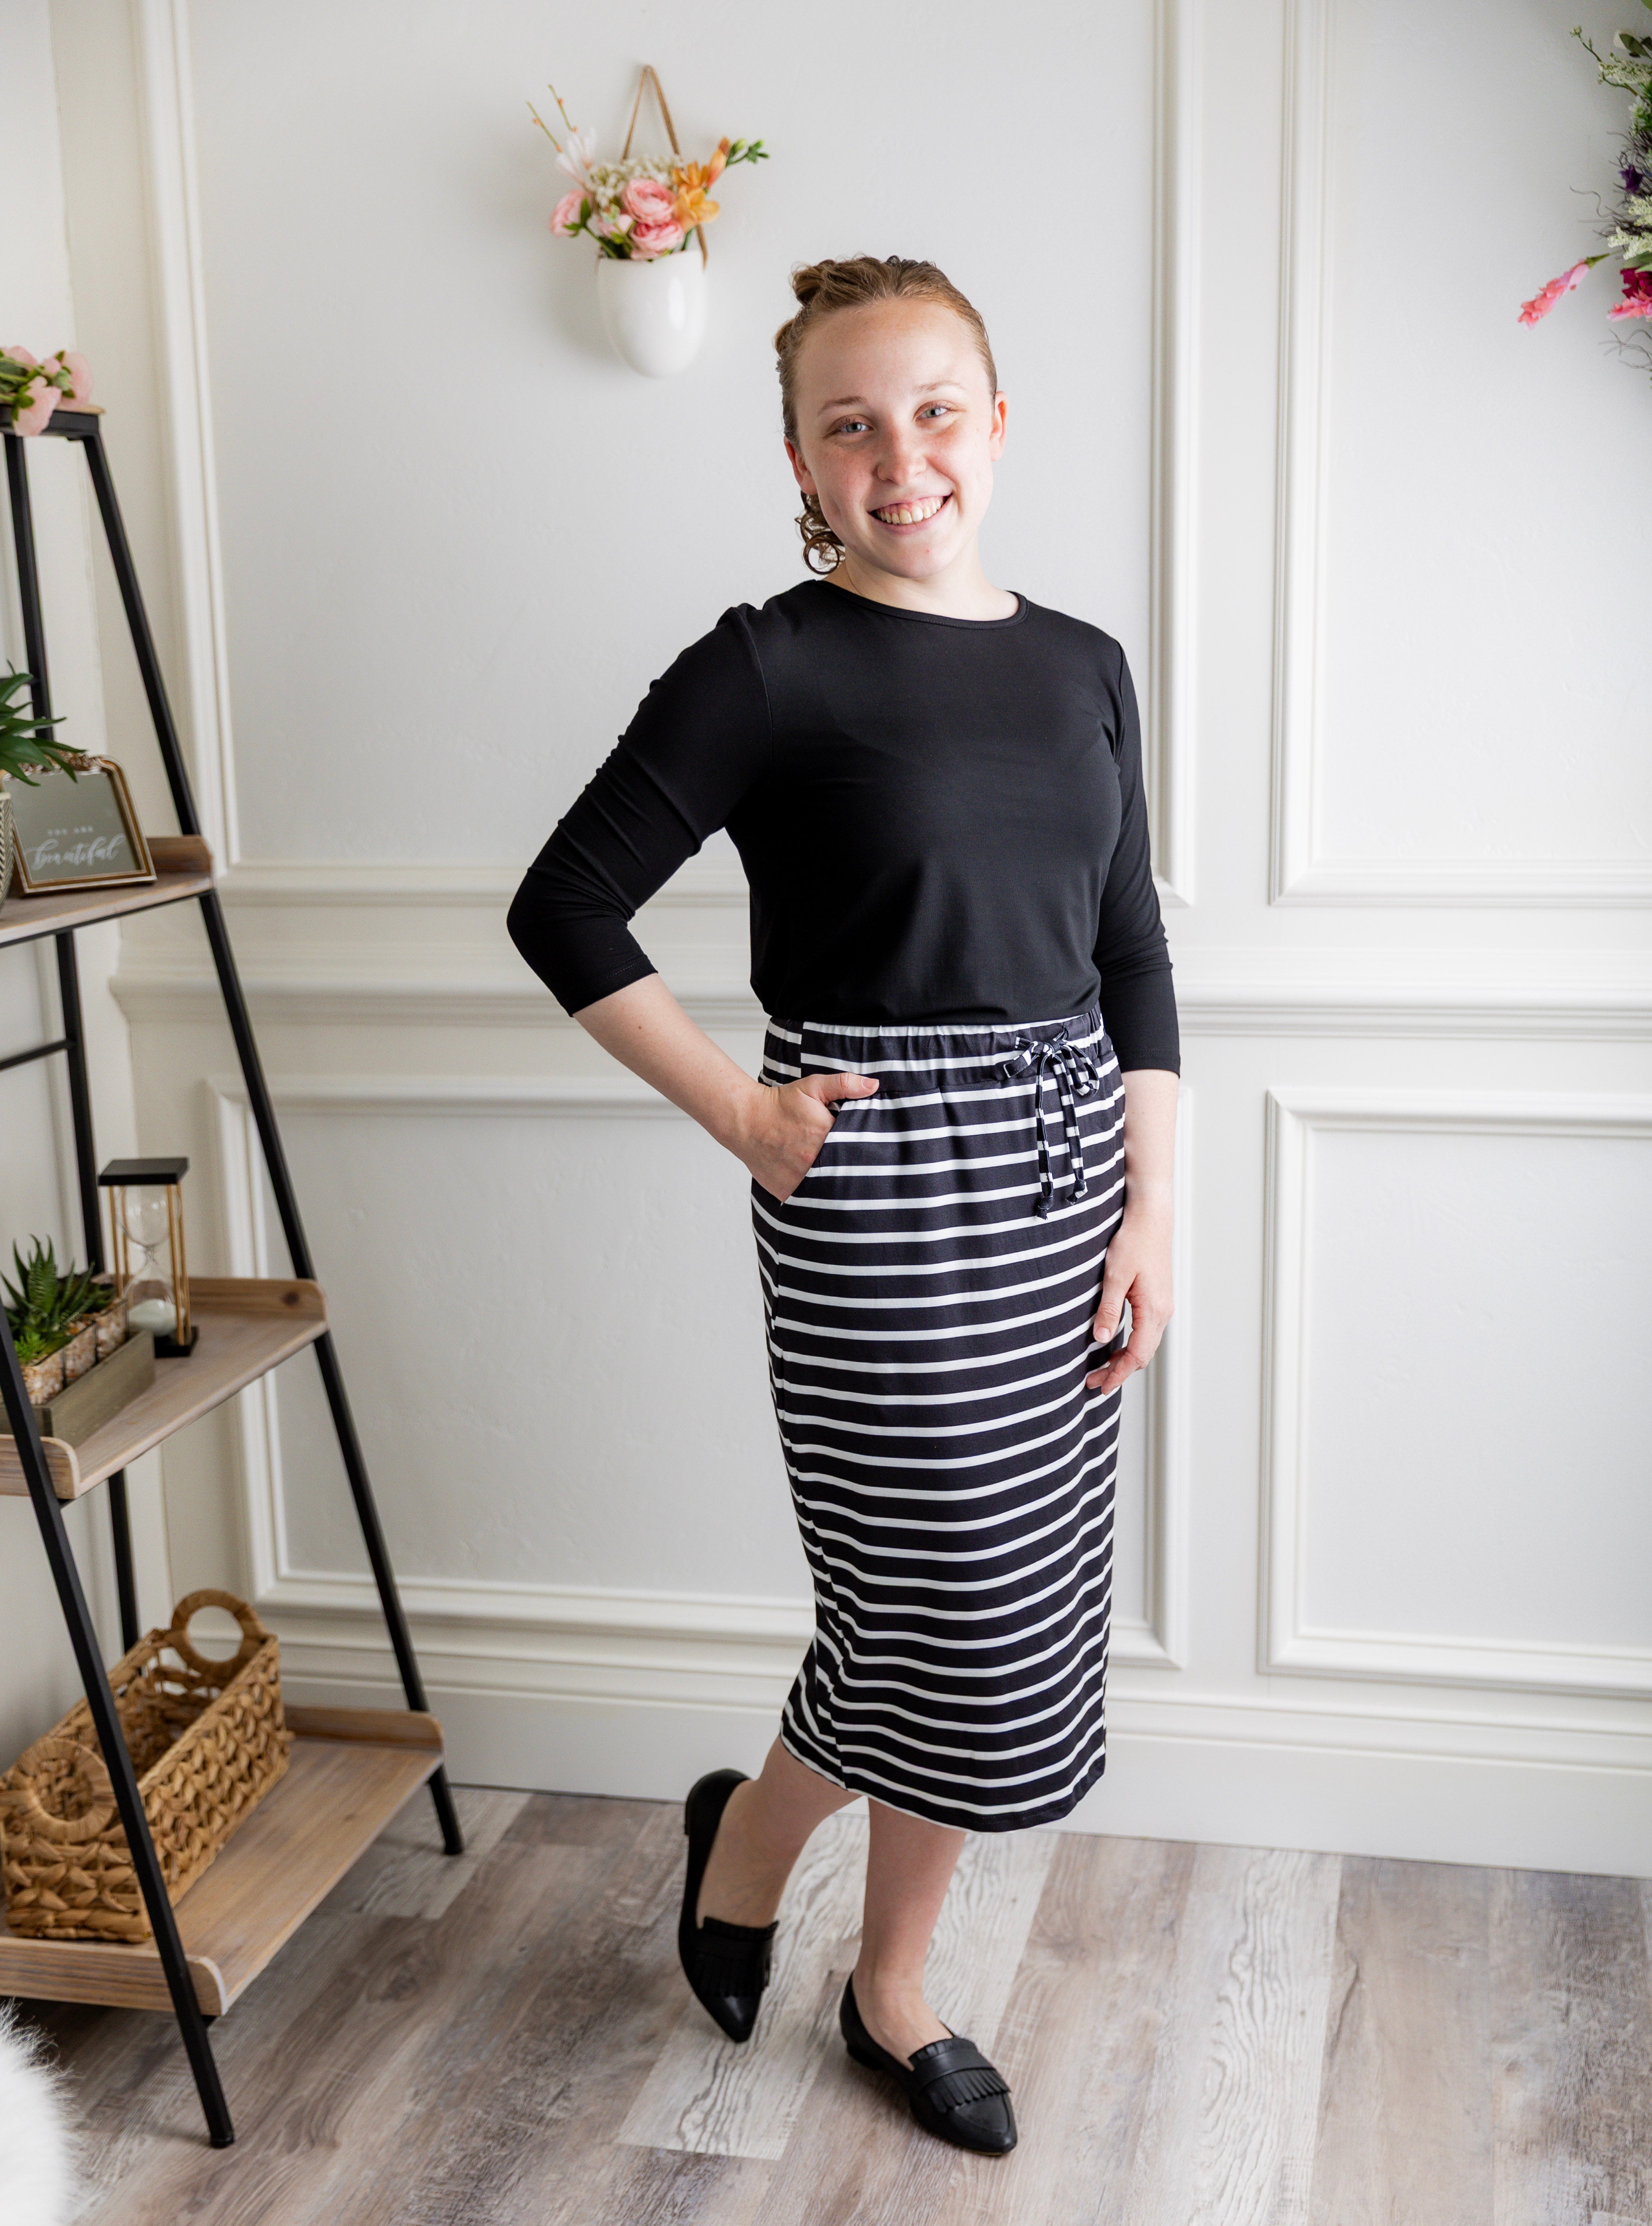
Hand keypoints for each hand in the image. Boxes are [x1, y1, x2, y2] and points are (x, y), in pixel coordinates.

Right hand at [741, 1071, 878, 1201]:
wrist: (745, 1120)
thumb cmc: (779, 1104)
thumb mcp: (813, 1087)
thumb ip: (844, 1084)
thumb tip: (873, 1086)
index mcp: (825, 1136)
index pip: (856, 1149)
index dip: (862, 1150)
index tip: (864, 1149)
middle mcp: (813, 1161)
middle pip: (843, 1171)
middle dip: (849, 1169)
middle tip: (853, 1166)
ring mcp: (799, 1179)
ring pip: (827, 1189)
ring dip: (833, 1185)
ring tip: (837, 1179)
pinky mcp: (786, 1191)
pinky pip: (807, 1200)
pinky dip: (813, 1196)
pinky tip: (817, 1188)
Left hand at [1086, 1195, 1172, 1393]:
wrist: (1151, 1218)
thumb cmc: (1133, 1242)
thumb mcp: (1115, 1277)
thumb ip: (1108, 1310)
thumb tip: (1102, 1339)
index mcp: (1153, 1310)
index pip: (1136, 1355)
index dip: (1118, 1374)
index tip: (1100, 1386)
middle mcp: (1163, 1312)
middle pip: (1143, 1354)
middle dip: (1119, 1371)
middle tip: (1095, 1382)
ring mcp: (1163, 1306)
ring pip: (1146, 1344)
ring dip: (1126, 1359)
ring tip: (1103, 1368)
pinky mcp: (1159, 1298)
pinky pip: (1148, 1331)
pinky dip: (1133, 1344)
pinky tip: (1118, 1344)